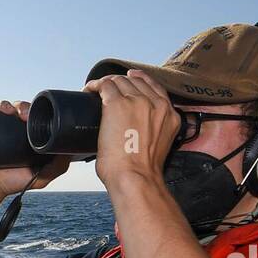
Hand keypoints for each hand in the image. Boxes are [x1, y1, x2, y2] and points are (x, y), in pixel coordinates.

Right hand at [0, 99, 69, 200]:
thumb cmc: (12, 182)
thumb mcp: (42, 177)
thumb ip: (58, 167)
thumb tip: (72, 151)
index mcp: (32, 137)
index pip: (40, 119)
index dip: (44, 114)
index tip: (46, 117)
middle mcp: (18, 129)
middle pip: (27, 110)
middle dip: (30, 108)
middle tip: (30, 116)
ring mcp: (4, 126)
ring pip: (14, 107)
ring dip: (19, 105)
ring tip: (20, 114)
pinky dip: (2, 105)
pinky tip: (6, 110)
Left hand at [82, 70, 180, 191]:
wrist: (136, 177)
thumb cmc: (141, 171)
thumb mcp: (158, 145)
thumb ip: (151, 131)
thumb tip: (130, 130)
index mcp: (169, 114)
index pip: (154, 86)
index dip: (139, 80)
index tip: (128, 80)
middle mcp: (155, 103)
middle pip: (134, 82)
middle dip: (119, 84)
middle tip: (105, 91)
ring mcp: (137, 101)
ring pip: (119, 81)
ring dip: (106, 84)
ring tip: (94, 91)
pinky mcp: (116, 104)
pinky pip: (104, 85)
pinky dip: (94, 86)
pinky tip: (88, 90)